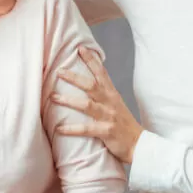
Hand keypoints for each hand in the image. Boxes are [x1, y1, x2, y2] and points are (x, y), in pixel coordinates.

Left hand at [51, 47, 142, 163]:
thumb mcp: (116, 105)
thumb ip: (103, 94)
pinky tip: (59, 129)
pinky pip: (86, 129)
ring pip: (86, 105)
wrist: (139, 144)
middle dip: (74, 77)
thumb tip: (86, 84)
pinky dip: (72, 129)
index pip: (102, 73)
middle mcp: (110, 103)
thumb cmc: (124, 125)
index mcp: (112, 94)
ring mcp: (108, 117)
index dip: (91, 60)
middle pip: (91, 86)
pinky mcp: (106, 132)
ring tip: (52, 97)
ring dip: (68, 101)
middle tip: (59, 71)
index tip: (80, 48)